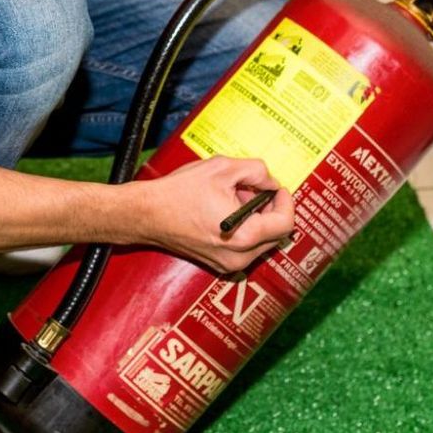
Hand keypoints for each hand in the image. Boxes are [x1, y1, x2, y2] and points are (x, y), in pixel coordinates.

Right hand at [128, 155, 295, 274]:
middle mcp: (238, 257)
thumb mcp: (222, 168)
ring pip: (261, 241)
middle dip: (269, 209)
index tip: (276, 188)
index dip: (285, 201)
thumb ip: (256, 171)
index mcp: (244, 237)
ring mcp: (228, 264)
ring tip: (233, 198)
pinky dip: (244, 228)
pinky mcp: (218, 264)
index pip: (285, 224)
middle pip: (276, 234)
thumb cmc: (178, 193)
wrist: (146, 214)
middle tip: (251, 189)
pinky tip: (224, 210)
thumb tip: (270, 181)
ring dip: (256, 218)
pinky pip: (245, 247)